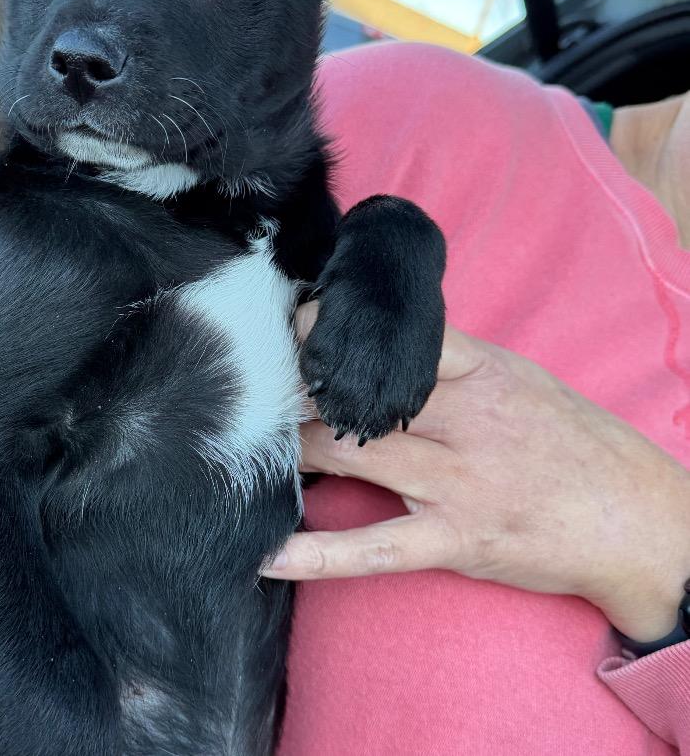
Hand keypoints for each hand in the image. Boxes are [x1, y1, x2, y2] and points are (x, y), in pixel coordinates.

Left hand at [264, 303, 689, 642]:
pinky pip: (374, 549)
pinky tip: (267, 554)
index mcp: (480, 373)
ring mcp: (458, 483)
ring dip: (291, 447)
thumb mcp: (518, 379)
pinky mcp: (456, 541)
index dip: (334, 331)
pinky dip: (317, 554)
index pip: (393, 341)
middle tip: (245, 384)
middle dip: (295, 390)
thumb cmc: (570, 441)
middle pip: (356, 397)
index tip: (287, 323)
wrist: (636, 519)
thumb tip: (384, 342)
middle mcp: (465, 422)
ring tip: (241, 440)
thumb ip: (451, 361)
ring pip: (351, 455)